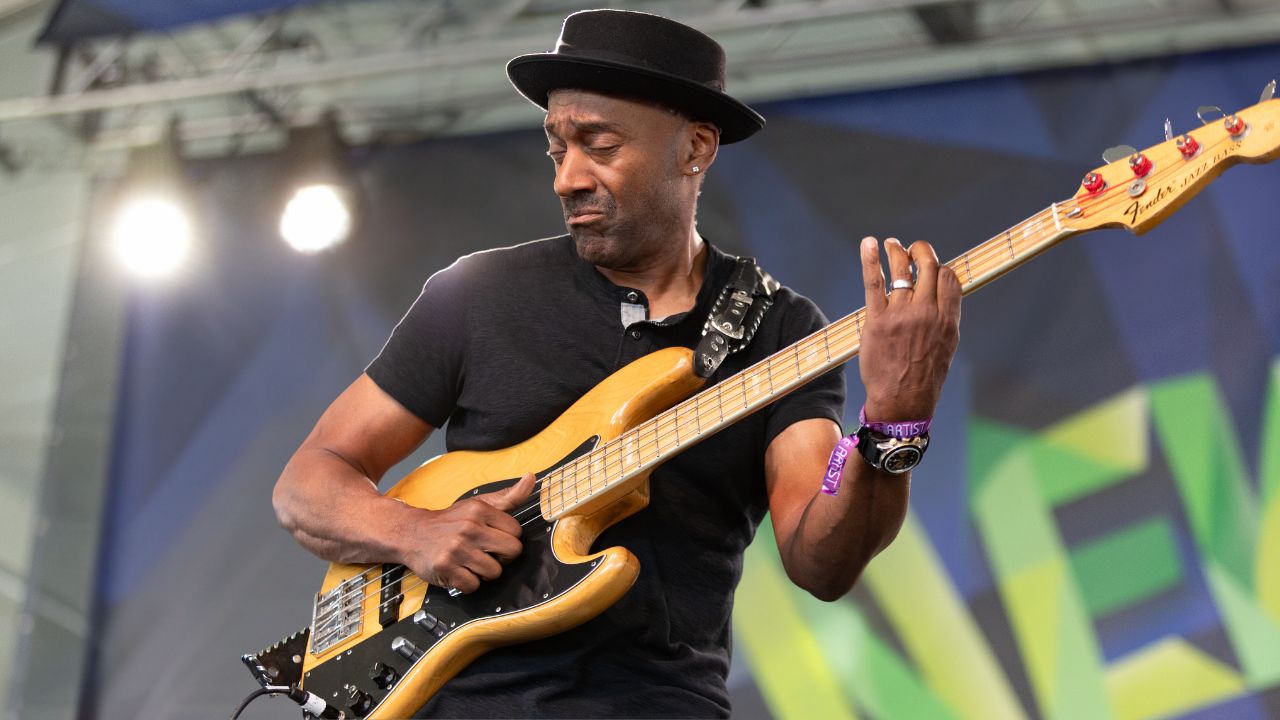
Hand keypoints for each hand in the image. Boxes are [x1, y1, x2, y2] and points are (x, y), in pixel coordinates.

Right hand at [397, 472, 536, 593]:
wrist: (412, 533)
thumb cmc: (450, 521)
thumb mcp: (478, 504)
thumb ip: (508, 496)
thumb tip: (531, 479)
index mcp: (479, 510)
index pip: (516, 532)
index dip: (508, 539)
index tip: (494, 538)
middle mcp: (469, 528)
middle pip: (511, 552)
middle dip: (501, 557)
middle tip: (485, 553)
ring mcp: (456, 549)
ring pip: (494, 572)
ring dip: (484, 572)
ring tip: (469, 561)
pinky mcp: (445, 568)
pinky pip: (473, 586)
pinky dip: (467, 583)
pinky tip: (459, 571)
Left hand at [858, 237, 960, 421]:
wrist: (902, 402)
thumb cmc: (924, 376)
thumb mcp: (946, 346)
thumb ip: (945, 317)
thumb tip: (944, 295)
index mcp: (947, 319)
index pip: (948, 276)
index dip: (939, 266)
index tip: (931, 265)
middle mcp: (926, 313)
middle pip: (927, 266)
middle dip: (920, 251)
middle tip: (911, 248)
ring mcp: (901, 314)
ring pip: (901, 269)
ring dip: (896, 251)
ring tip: (891, 244)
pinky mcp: (877, 319)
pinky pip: (874, 282)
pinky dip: (870, 259)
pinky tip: (868, 244)